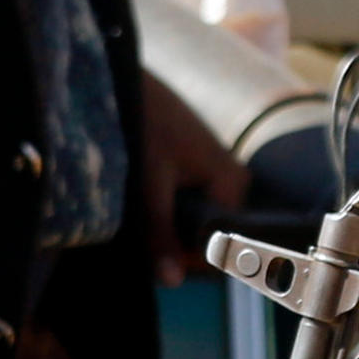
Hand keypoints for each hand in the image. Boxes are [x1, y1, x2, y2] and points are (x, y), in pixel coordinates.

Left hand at [136, 71, 252, 287]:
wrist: (126, 76)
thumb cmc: (145, 120)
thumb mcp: (149, 183)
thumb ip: (161, 232)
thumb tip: (171, 281)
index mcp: (232, 184)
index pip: (222, 247)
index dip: (189, 259)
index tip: (157, 255)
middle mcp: (231, 181)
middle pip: (208, 236)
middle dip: (175, 240)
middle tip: (142, 224)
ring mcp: (214, 174)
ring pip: (193, 220)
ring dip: (166, 221)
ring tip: (140, 200)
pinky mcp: (196, 168)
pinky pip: (186, 202)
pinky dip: (164, 204)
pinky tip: (143, 190)